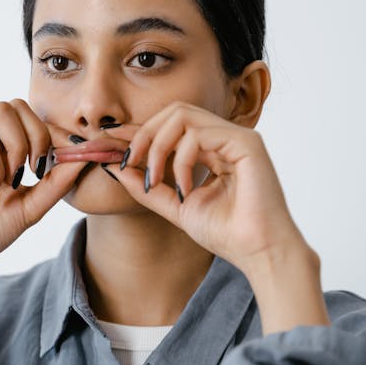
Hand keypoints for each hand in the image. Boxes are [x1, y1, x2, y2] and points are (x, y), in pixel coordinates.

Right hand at [0, 99, 88, 286]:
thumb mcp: (31, 207)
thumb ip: (56, 183)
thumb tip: (84, 157)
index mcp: (1, 147)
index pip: (31, 118)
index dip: (54, 133)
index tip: (69, 158)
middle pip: (16, 105)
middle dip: (38, 133)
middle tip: (39, 168)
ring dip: (18, 143)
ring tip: (16, 176)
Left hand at [99, 101, 307, 276]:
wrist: (259, 253)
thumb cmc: (227, 233)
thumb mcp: (176, 206)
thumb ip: (149, 186)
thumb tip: (115, 167)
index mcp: (212, 148)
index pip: (169, 127)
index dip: (137, 132)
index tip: (107, 143)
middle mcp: (224, 136)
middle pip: (172, 111)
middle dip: (143, 135)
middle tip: (127, 163)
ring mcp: (237, 136)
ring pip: (181, 115)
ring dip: (157, 147)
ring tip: (153, 181)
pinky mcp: (246, 142)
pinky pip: (198, 134)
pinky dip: (180, 160)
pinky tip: (182, 189)